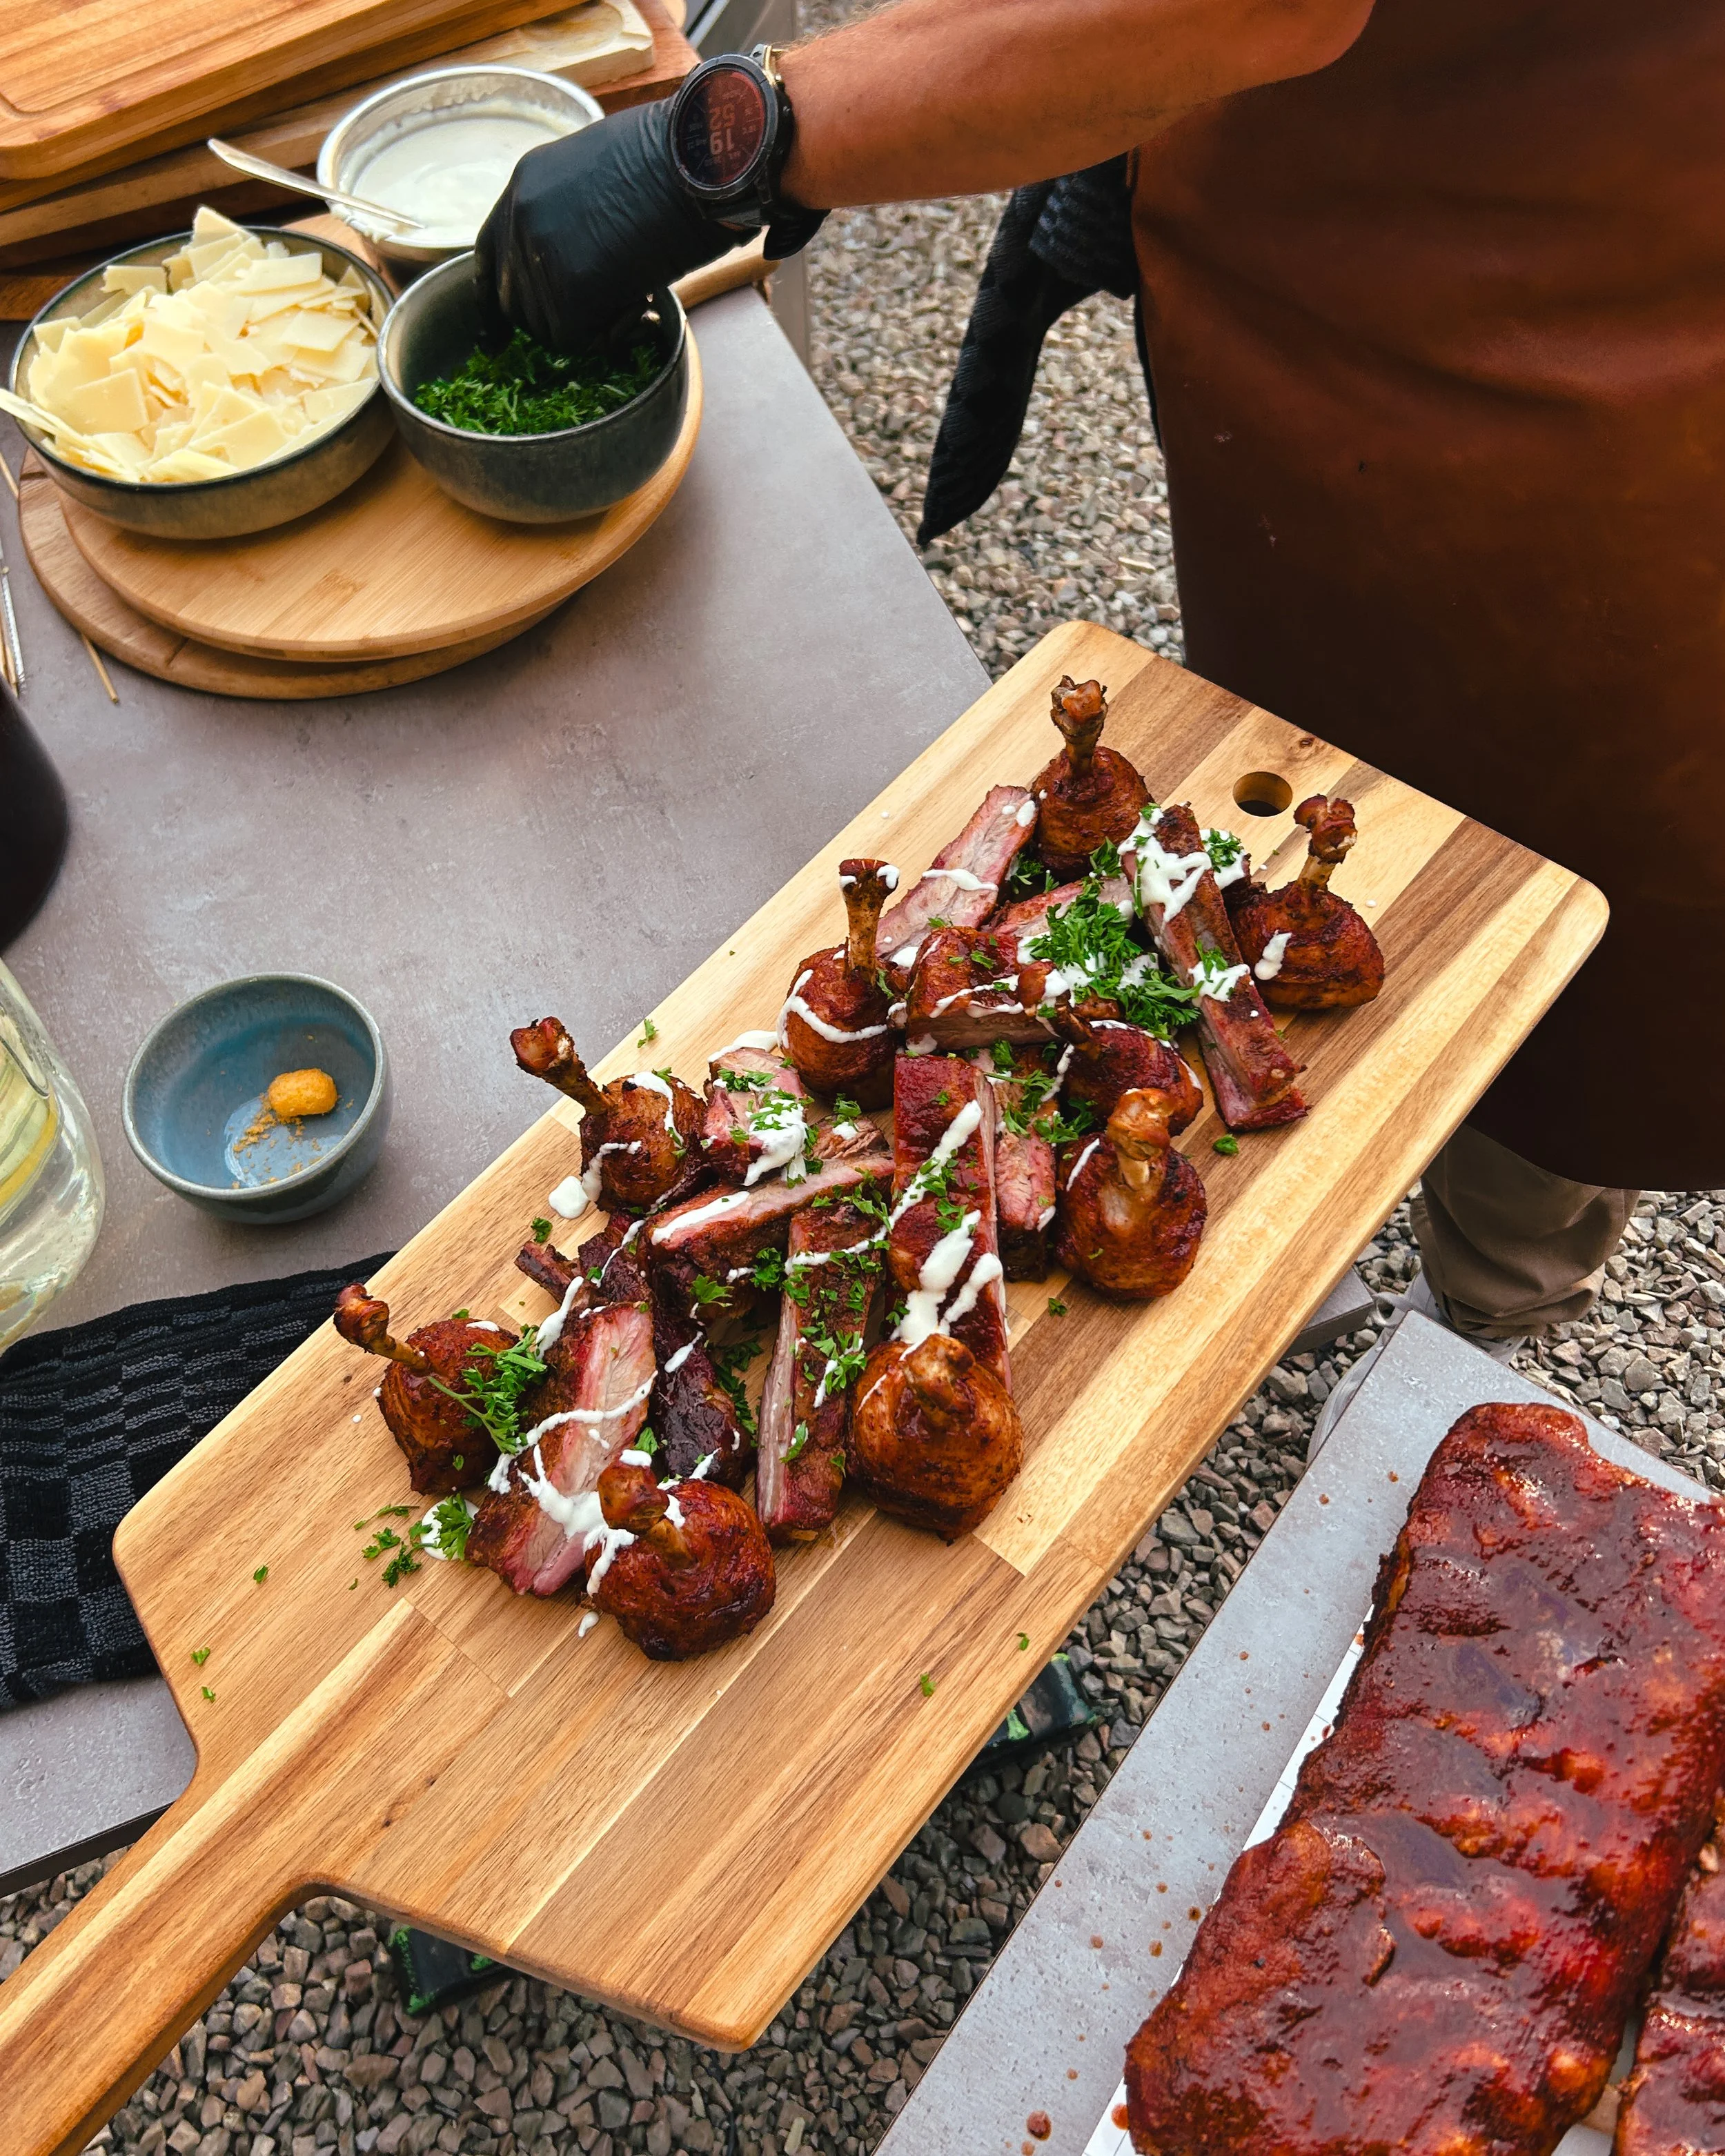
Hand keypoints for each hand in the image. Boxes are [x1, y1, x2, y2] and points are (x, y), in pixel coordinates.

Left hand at [476, 100, 731, 352]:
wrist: (704, 165)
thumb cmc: (677, 163)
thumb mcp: (604, 173)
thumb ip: (574, 214)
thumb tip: (580, 257)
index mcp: (527, 184)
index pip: (490, 254)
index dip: (499, 296)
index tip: (499, 334)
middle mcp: (521, 217)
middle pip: (514, 302)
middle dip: (555, 318)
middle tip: (608, 308)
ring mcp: (540, 254)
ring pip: (545, 328)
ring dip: (590, 326)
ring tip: (637, 295)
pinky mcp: (568, 290)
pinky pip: (576, 341)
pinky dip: (612, 335)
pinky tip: (643, 306)